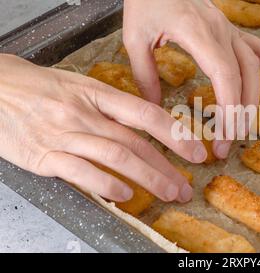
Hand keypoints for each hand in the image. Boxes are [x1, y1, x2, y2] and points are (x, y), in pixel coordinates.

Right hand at [0, 54, 206, 202]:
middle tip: (185, 186)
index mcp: (97, 94)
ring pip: (116, 157)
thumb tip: (144, 127)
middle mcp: (85, 114)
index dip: (175, 134)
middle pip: (136, 142)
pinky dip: (106, 184)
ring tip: (168, 193)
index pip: (146, 114)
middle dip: (166, 167)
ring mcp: (65, 134)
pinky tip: (125, 194)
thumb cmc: (39, 89)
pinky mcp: (44, 155)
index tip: (194, 151)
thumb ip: (110, 107)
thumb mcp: (79, 87)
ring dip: (148, 178)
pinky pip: (81, 172)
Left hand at [123, 0, 259, 158]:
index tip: (224, 138)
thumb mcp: (135, 38)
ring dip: (254, 101)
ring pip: (254, 68)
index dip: (230, 109)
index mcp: (198, 33)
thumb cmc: (146, 1)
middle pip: (242, 77)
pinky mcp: (231, 31)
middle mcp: (221, 31)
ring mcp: (230, 30)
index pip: (225, 76)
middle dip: (239, 115)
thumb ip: (145, 74)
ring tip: (247, 129)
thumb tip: (154, 108)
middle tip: (227, 146)